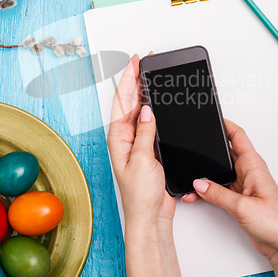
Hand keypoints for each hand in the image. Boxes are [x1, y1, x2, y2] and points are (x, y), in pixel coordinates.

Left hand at [107, 54, 175, 227]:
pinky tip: (158, 102)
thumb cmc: (140, 195)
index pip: (123, 100)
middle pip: (131, 101)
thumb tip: (146, 110)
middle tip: (145, 61)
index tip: (135, 61)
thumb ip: (144, 133)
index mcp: (118, 137)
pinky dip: (155, 109)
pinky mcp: (149, 148)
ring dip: (145, 92)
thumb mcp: (142, 160)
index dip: (129, 78)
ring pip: (141, 109)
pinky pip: (151, 122)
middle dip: (137, 79)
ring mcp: (137, 141)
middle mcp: (126, 136)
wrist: (150, 215)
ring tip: (151, 74)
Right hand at [182, 119, 277, 261]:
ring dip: (204, 175)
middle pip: (224, 153)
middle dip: (208, 150)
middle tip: (193, 147)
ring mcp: (243, 185)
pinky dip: (206, 190)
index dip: (224, 124)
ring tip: (189, 177)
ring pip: (218, 172)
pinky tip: (196, 194)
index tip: (210, 118)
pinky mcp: (238, 198)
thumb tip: (198, 182)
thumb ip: (217, 194)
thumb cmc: (277, 223)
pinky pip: (218, 188)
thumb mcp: (242, 206)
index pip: (237, 136)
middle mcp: (248, 172)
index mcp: (254, 166)